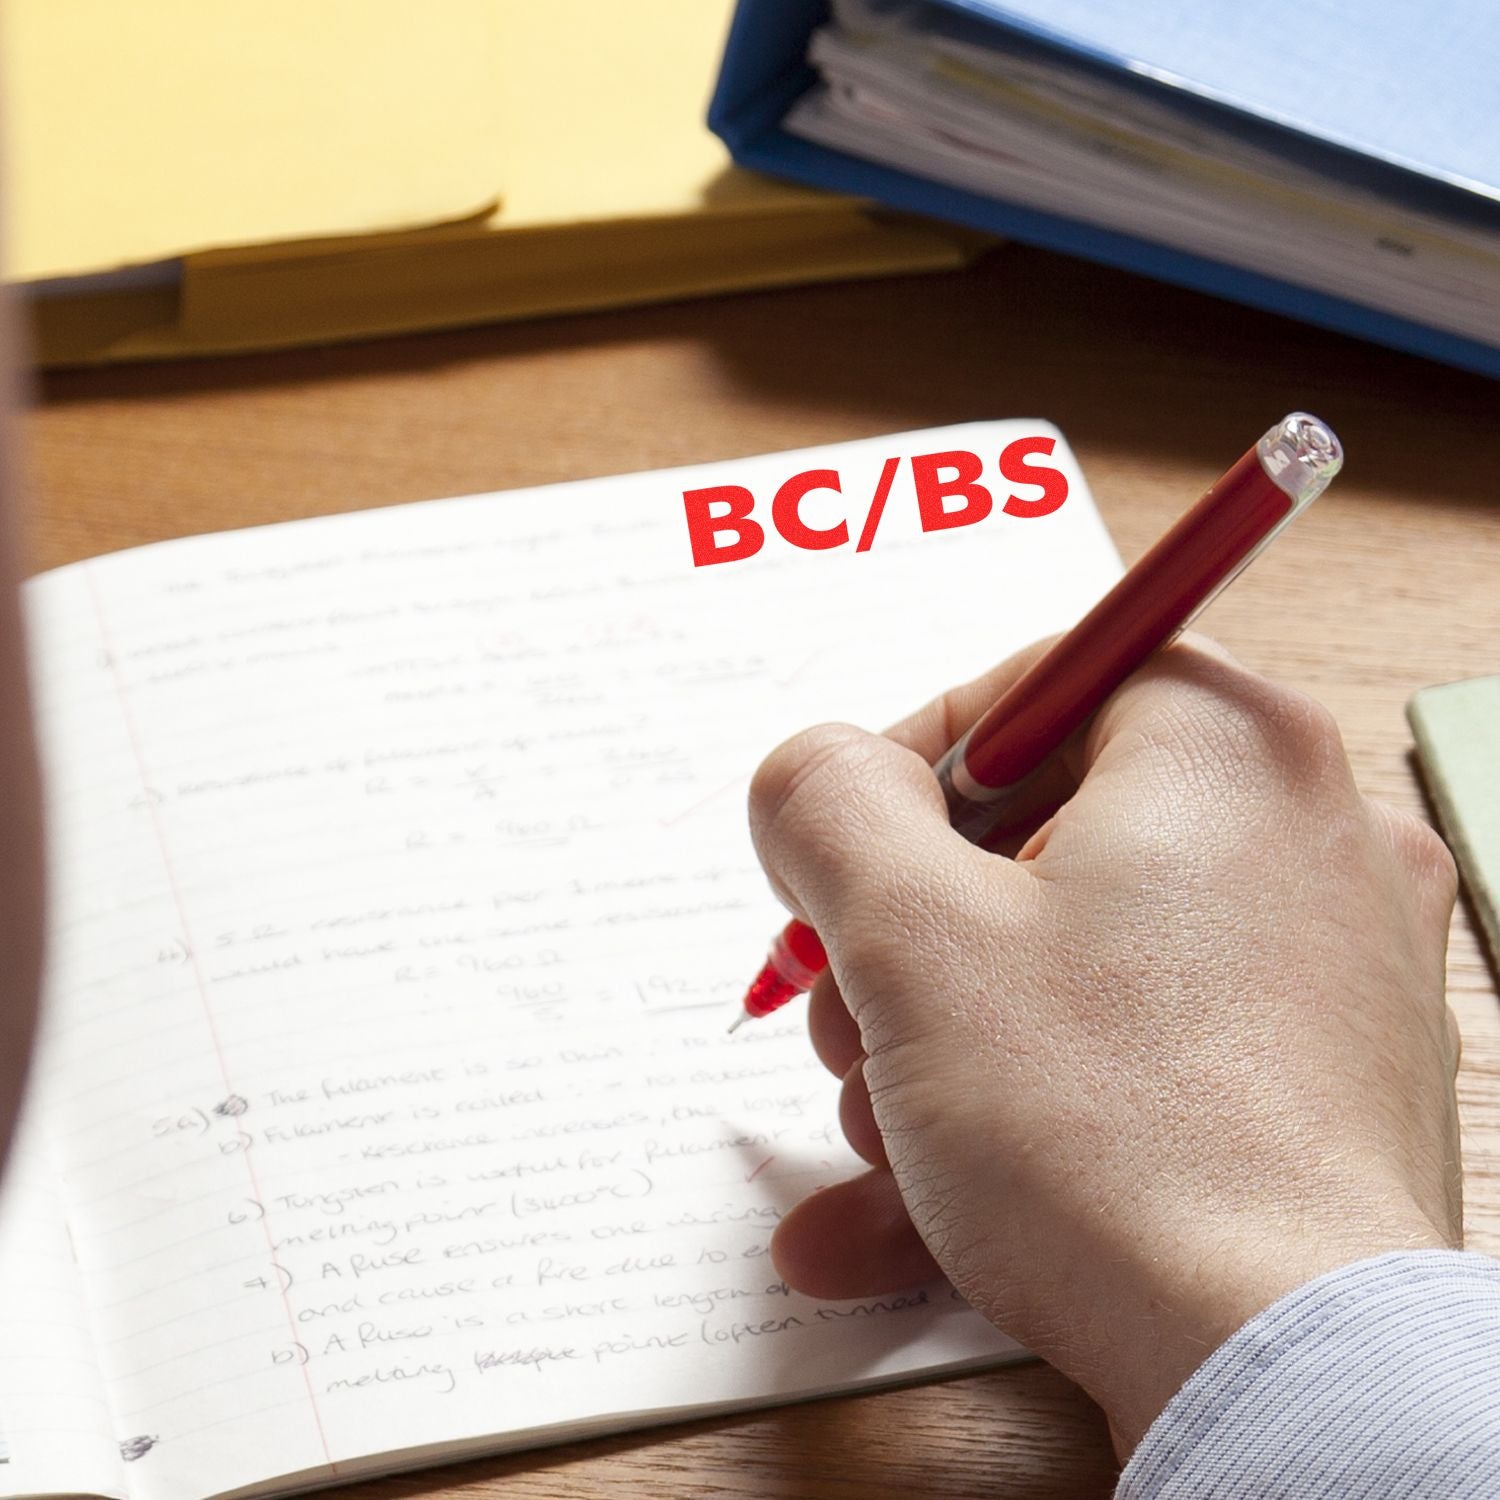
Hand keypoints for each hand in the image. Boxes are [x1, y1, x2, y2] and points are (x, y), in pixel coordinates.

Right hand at [747, 637, 1461, 1455]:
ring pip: (1073, 967)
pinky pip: (1130, 1063)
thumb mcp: (907, 935)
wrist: (1283, 1372)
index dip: (899, 774)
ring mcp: (1321, 966)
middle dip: (905, 940)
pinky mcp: (1314, 1081)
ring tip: (876, 1136)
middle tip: (845, 1015)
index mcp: (1225, 748)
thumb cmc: (1113, 1135)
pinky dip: (1016, 1117)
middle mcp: (1300, 834)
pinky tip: (894, 1216)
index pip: (1028, 690)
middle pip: (1039, 840)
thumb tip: (815, 776)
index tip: (835, 867)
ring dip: (939, 1045)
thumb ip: (823, 804)